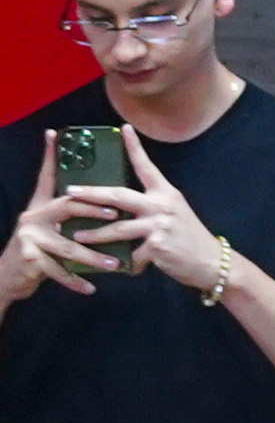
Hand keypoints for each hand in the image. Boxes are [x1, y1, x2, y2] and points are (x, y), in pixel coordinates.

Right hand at [0, 142, 115, 303]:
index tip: (54, 134)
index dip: (49, 156)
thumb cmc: (39, 251)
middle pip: (65, 206)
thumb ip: (69, 218)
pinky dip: (74, 280)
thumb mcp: (51, 230)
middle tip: (117, 214)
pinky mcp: (28, 258)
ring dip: (92, 255)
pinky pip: (56, 270)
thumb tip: (105, 205)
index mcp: (40, 207)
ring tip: (114, 263)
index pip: (47, 178)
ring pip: (66, 244)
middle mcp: (33, 217)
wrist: (8, 277)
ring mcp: (29, 237)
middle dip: (92, 210)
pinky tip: (90, 287)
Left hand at [68, 128, 227, 295]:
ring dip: (95, 233)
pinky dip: (125, 263)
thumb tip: (120, 207)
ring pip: (118, 227)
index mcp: (166, 194)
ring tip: (78, 235)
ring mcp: (160, 225)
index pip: (147, 166)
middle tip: (71, 192)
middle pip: (119, 195)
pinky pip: (132, 254)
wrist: (212, 263)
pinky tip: (122, 267)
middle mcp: (163, 206)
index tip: (124, 128)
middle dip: (91, 194)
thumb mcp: (174, 215)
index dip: (135, 147)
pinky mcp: (158, 246)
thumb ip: (151, 207)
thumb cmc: (190, 239)